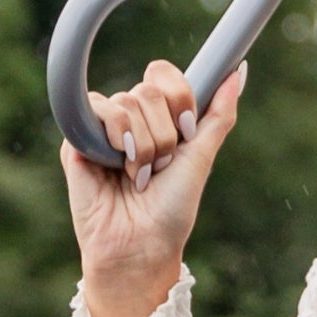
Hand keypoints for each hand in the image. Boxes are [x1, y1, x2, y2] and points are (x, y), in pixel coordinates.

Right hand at [62, 60, 245, 316]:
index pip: (164, 75)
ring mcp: (102, 128)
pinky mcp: (77, 139)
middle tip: (158, 167)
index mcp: (159, 120)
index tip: (186, 132)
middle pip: (149, 90)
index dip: (179, 99)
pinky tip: (117, 165)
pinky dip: (116, 137)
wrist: (140, 245)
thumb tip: (239, 72)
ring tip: (138, 175)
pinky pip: (97, 108)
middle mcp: (130, 119)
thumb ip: (219, 115)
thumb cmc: (171, 210)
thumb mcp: (201, 158)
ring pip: (127, 102)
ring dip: (144, 145)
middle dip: (164, 134)